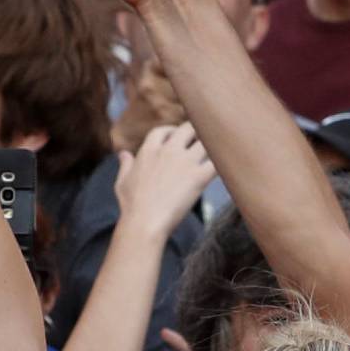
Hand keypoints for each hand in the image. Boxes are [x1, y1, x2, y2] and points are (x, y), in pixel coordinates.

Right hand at [115, 121, 214, 237]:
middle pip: (189, 129)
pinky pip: (217, 162)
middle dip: (196, 133)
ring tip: (217, 154)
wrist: (144, 221)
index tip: (178, 140)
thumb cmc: (132, 205)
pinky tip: (226, 169)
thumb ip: (126, 165)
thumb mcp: (122, 181)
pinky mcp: (198, 177)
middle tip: (203, 144)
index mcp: (149, 150)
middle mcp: (168, 151)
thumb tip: (124, 154)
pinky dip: (223, 163)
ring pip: (205, 142)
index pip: (164, 130)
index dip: (172, 132)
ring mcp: (184, 162)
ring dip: (211, 146)